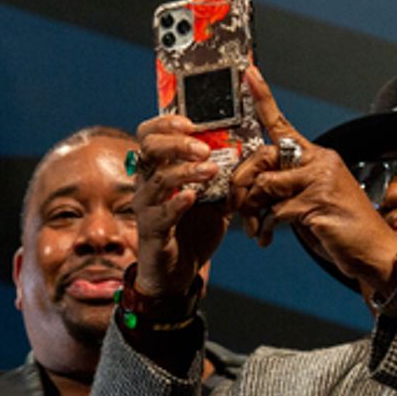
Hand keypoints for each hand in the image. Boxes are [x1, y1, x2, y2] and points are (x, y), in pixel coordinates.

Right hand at [132, 114, 229, 295]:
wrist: (178, 273)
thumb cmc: (192, 231)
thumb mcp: (215, 200)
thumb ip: (226, 179)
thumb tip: (250, 156)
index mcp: (158, 169)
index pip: (150, 135)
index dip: (166, 123)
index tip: (191, 122)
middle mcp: (146, 183)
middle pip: (150, 149)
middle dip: (177, 143)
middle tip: (204, 148)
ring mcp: (146, 206)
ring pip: (158, 179)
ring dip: (185, 171)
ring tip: (211, 170)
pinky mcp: (152, 230)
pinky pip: (162, 213)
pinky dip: (176, 202)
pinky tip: (192, 197)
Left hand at [231, 66, 396, 293]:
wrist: (375, 253)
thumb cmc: (342, 231)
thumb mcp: (311, 204)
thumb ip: (286, 191)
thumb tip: (253, 192)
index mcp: (319, 158)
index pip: (283, 124)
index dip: (263, 98)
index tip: (249, 73)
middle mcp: (320, 162)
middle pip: (264, 156)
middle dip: (242, 182)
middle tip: (235, 205)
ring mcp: (321, 181)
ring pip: (265, 184)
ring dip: (252, 211)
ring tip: (256, 229)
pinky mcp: (317, 202)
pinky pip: (275, 210)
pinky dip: (266, 227)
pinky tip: (268, 238)